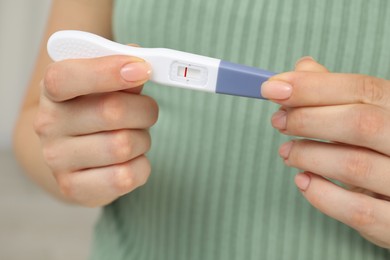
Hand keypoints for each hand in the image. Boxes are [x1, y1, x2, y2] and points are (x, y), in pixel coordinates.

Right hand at [34, 55, 157, 206]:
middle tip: (146, 111)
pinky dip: (141, 165)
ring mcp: (57, 160)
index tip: (142, 69)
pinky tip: (130, 160)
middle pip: (112, 111)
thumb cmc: (94, 112)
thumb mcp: (103, 85)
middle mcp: (48, 125)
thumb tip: (141, 61)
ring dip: (143, 139)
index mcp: (52, 91)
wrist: (74, 154)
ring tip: (134, 136)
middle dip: (144, 109)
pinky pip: (127, 176)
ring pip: (124, 145)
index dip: (109, 71)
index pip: (67, 77)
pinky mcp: (74, 188)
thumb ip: (122, 71)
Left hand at [261, 57, 389, 247]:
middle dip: (307, 118)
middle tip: (278, 120)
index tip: (273, 87)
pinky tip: (304, 181)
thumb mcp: (374, 119)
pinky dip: (321, 194)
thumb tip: (302, 69)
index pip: (362, 89)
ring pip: (353, 164)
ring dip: (307, 154)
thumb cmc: (388, 154)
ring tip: (287, 152)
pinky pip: (356, 209)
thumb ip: (341, 95)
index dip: (312, 87)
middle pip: (358, 122)